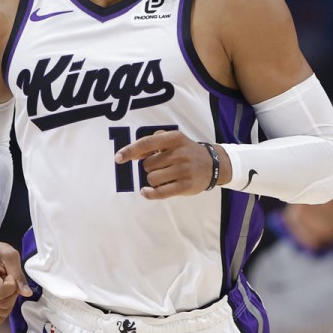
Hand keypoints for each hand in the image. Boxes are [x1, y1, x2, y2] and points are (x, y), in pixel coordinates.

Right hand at [0, 237, 31, 323]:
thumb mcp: (11, 256)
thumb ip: (19, 275)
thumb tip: (27, 294)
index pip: (3, 292)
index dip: (12, 285)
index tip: (8, 274)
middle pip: (4, 305)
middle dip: (12, 294)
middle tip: (7, 279)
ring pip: (2, 313)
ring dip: (8, 301)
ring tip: (2, 285)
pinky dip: (2, 308)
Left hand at [114, 130, 229, 199]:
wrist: (213, 164)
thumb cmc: (187, 151)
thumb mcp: (174, 139)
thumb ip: (154, 142)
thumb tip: (134, 154)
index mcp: (174, 138)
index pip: (147, 144)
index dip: (130, 151)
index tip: (118, 158)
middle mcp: (180, 153)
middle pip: (147, 165)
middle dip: (149, 167)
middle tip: (162, 166)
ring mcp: (183, 171)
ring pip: (152, 179)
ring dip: (152, 179)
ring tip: (164, 176)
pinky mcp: (185, 186)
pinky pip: (159, 192)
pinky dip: (149, 193)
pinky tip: (146, 191)